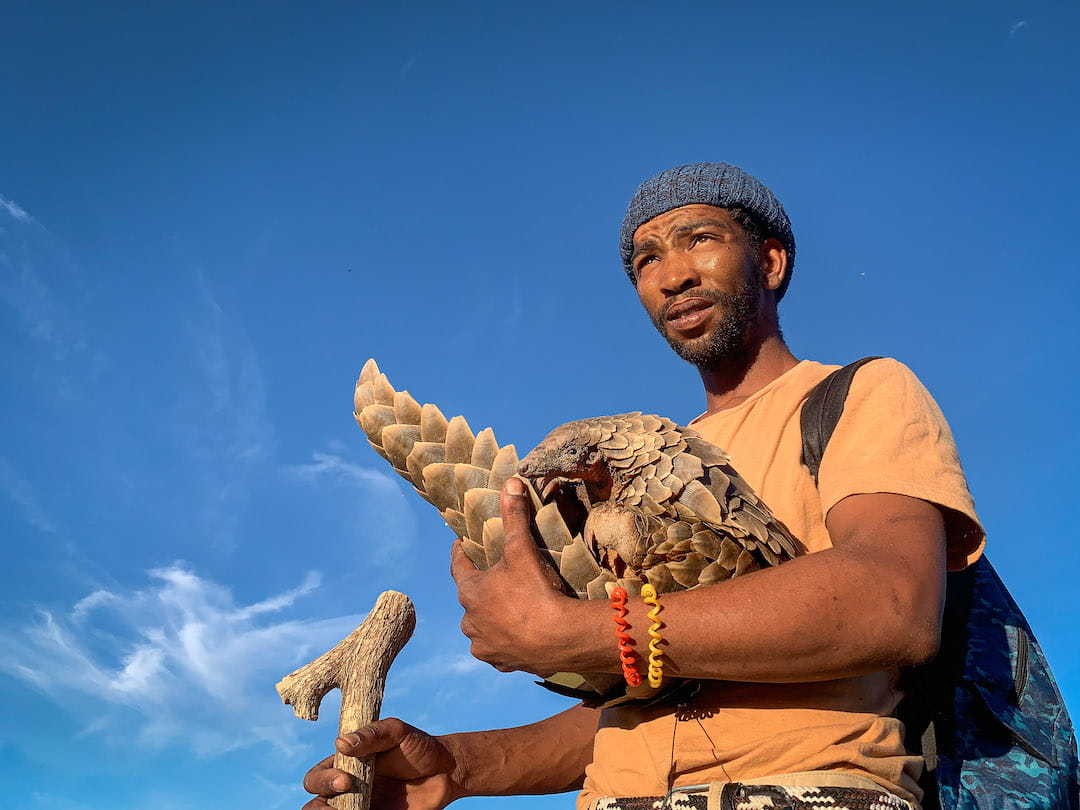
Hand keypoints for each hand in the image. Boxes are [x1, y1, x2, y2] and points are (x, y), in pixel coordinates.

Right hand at [302, 718, 457, 809]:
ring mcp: (361, 807)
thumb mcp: (397, 732)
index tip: (346, 779)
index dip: (323, 780)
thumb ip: (372, 735)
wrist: (447, 771)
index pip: (317, 777)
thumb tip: (341, 743)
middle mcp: (348, 790)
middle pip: (315, 804)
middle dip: (319, 807)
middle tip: (346, 796)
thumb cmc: (419, 747)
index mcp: (346, 765)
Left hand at [450, 478, 576, 673]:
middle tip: (495, 579)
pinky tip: (517, 637)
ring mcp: (485, 646)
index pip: (458, 567)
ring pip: (481, 628)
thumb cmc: (536, 592)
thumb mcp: (522, 549)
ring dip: (490, 619)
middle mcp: (470, 622)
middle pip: (470, 600)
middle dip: (480, 589)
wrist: (561, 639)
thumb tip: (510, 481)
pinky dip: (505, 642)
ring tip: (507, 610)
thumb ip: (515, 516)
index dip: (461, 553)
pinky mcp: (502, 664)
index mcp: (470, 593)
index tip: (462, 544)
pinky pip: (498, 650)